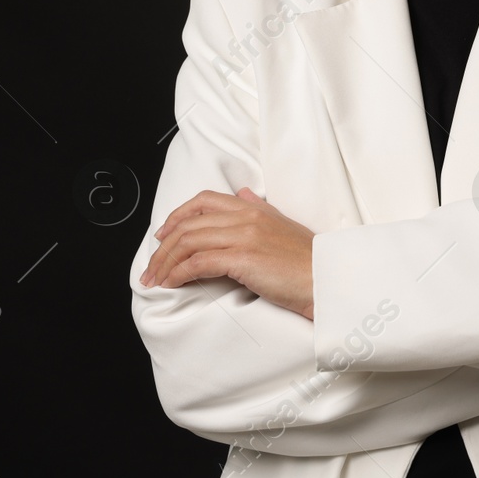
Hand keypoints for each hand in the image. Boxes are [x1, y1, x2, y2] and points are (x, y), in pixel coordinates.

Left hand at [139, 186, 316, 319]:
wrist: (326, 279)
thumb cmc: (307, 260)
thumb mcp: (284, 224)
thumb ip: (260, 208)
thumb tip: (242, 194)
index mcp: (255, 208)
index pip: (204, 201)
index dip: (177, 216)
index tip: (164, 235)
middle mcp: (247, 217)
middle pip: (189, 224)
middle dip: (163, 247)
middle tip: (152, 267)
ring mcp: (244, 236)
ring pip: (188, 242)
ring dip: (165, 263)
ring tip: (157, 279)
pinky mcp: (242, 259)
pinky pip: (198, 263)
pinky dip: (179, 273)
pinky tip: (173, 283)